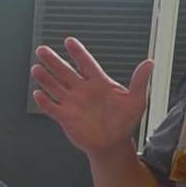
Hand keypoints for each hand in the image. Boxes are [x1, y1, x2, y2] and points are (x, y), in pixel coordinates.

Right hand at [30, 37, 154, 158]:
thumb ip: (140, 81)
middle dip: (53, 61)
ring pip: (55, 87)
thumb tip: (149, 63)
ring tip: (36, 69)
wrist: (113, 144)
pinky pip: (52, 108)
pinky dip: (44, 102)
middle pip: (64, 72)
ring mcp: (72, 103)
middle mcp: (82, 91)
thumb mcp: (136, 101)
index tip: (69, 42)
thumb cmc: (124, 122)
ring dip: (45, 78)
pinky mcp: (65, 117)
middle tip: (42, 50)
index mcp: (98, 83)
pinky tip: (37, 94)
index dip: (78, 53)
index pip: (86, 63)